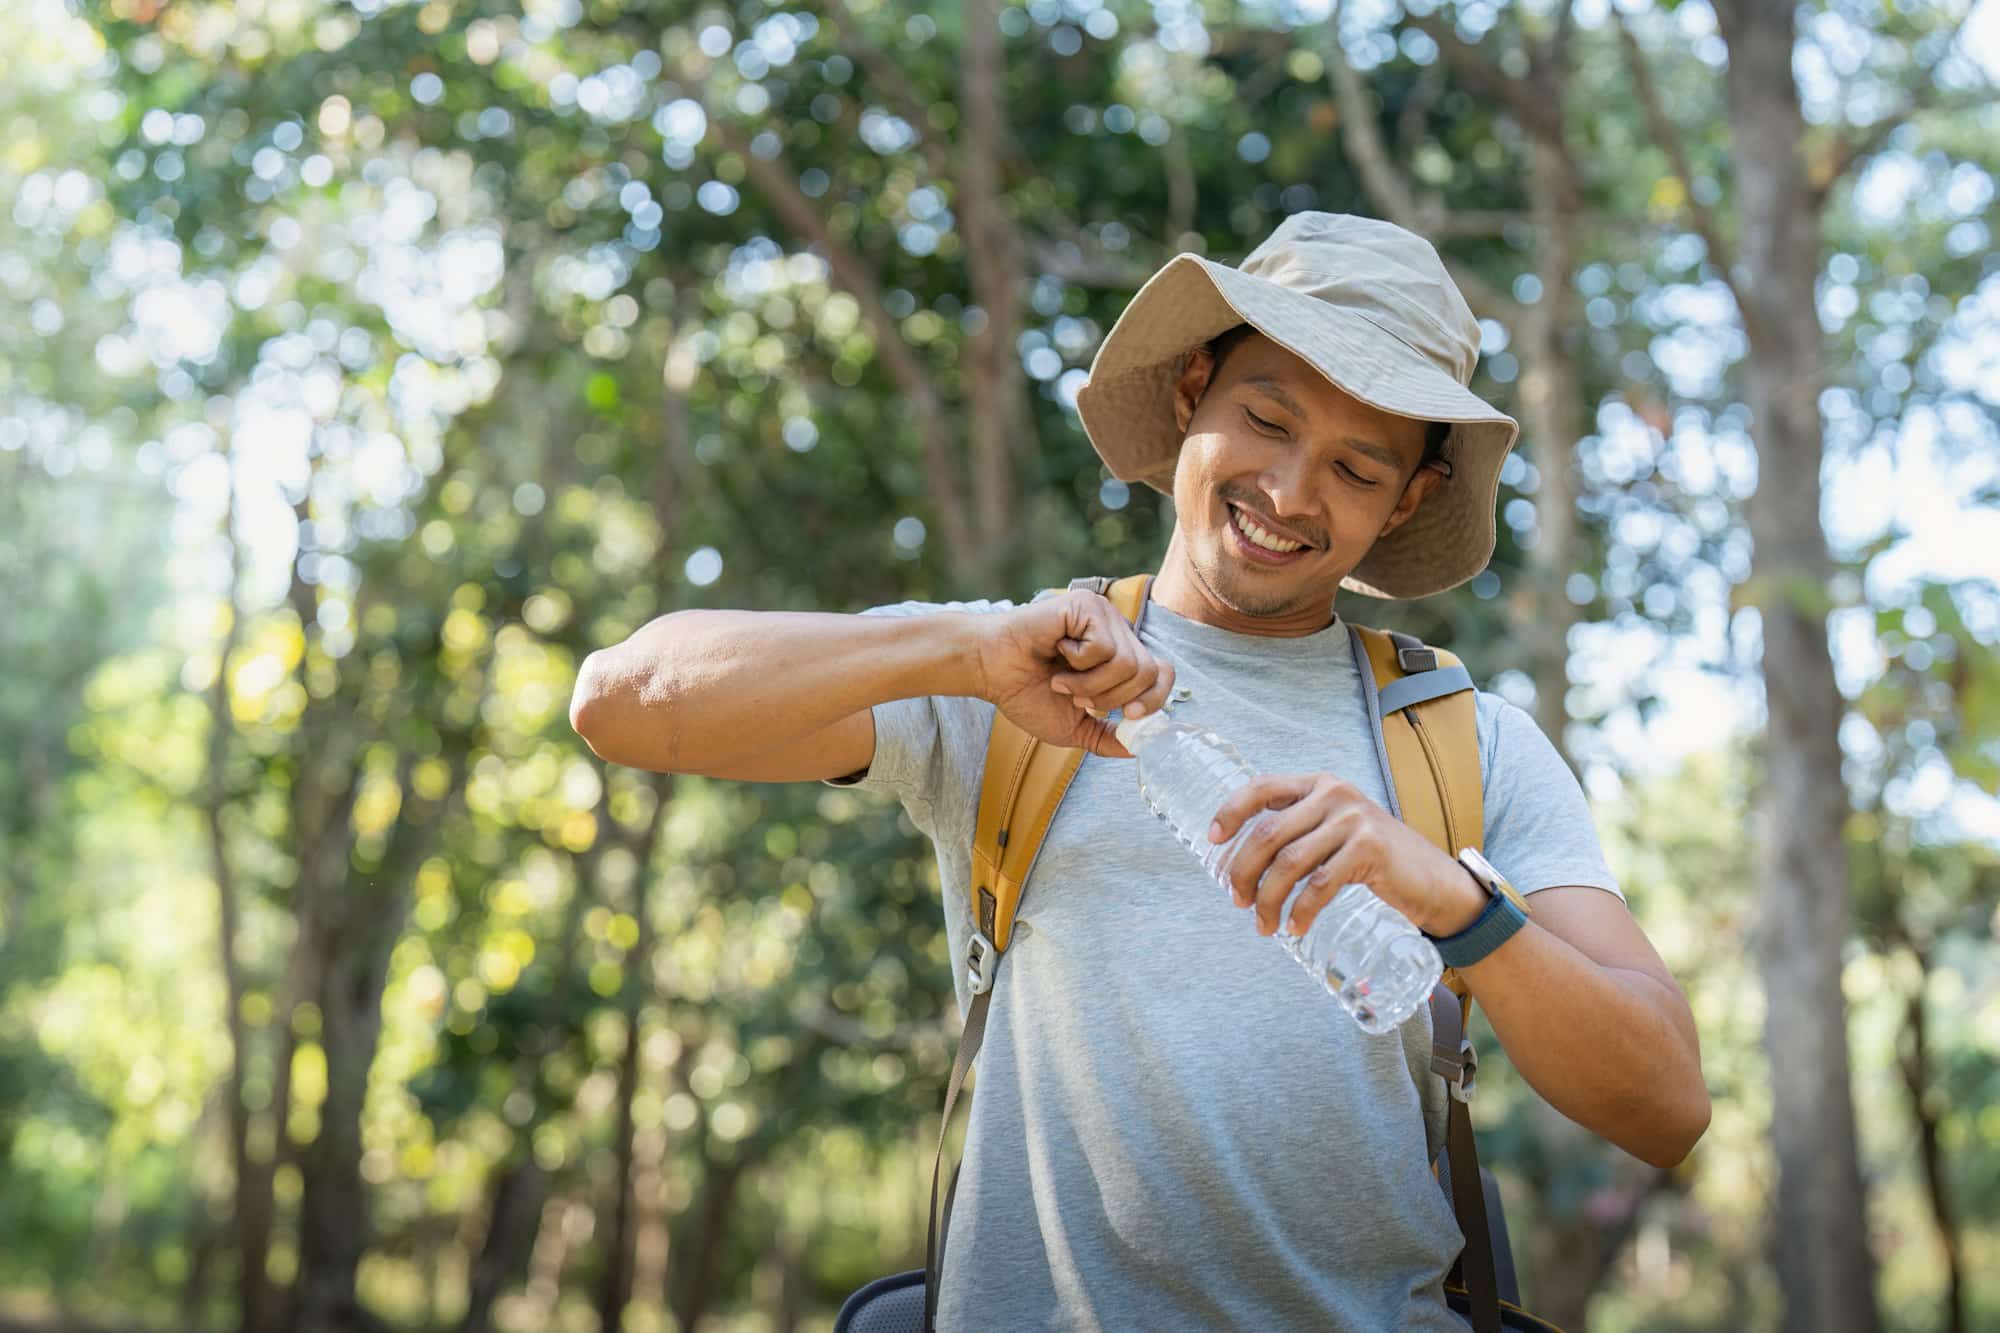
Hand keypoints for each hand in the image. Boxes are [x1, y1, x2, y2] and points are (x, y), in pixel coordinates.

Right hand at [972, 590, 1177, 758]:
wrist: (990, 670)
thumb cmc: (1025, 693)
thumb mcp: (1074, 728)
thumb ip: (1107, 737)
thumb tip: (1140, 748)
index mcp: (1119, 654)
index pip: (1163, 673)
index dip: (1153, 699)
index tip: (1125, 716)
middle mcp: (1117, 630)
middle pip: (1149, 673)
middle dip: (1111, 698)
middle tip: (1076, 697)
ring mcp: (1103, 615)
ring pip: (1128, 664)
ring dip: (1089, 685)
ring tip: (1061, 679)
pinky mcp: (1086, 606)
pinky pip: (1104, 647)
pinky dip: (1077, 664)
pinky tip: (1056, 652)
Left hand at [1206, 774, 1484, 937]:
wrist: (1431, 880)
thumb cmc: (1373, 860)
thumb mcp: (1333, 832)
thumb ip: (1299, 833)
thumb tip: (1239, 865)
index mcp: (1318, 784)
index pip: (1262, 787)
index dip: (1231, 811)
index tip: (1211, 840)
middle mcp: (1333, 793)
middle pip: (1267, 832)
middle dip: (1243, 871)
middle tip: (1237, 901)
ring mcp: (1353, 819)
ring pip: (1289, 862)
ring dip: (1268, 899)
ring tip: (1263, 925)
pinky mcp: (1370, 849)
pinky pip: (1320, 884)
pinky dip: (1302, 910)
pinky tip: (1295, 928)